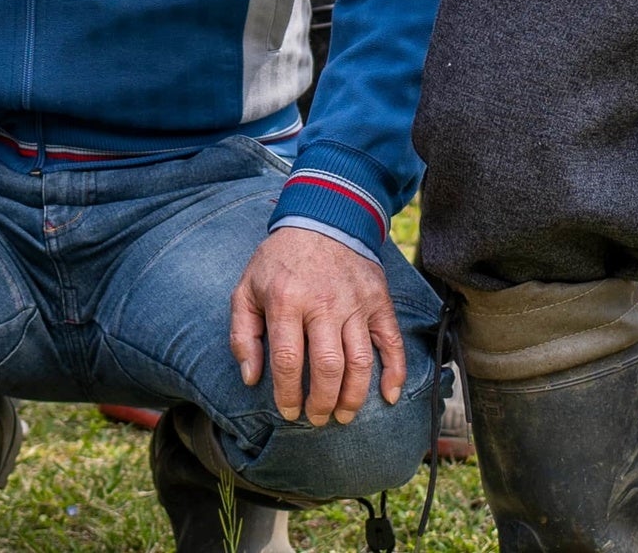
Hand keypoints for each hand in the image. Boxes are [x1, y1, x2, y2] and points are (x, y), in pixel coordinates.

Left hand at [228, 223, 404, 426]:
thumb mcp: (247, 288)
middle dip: (323, 402)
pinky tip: (388, 396)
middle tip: (317, 419)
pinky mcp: (379, 302)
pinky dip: (394, 372)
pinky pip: (392, 342)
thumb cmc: (280, 261)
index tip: (288, 412)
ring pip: (360, 361)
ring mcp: (356, 303)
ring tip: (343, 416)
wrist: (324, 218)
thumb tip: (251, 378)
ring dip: (354, 397)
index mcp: (286, 301)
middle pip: (328, 367)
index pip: (289, 361)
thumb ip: (243, 334)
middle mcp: (324, 303)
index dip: (288, 394)